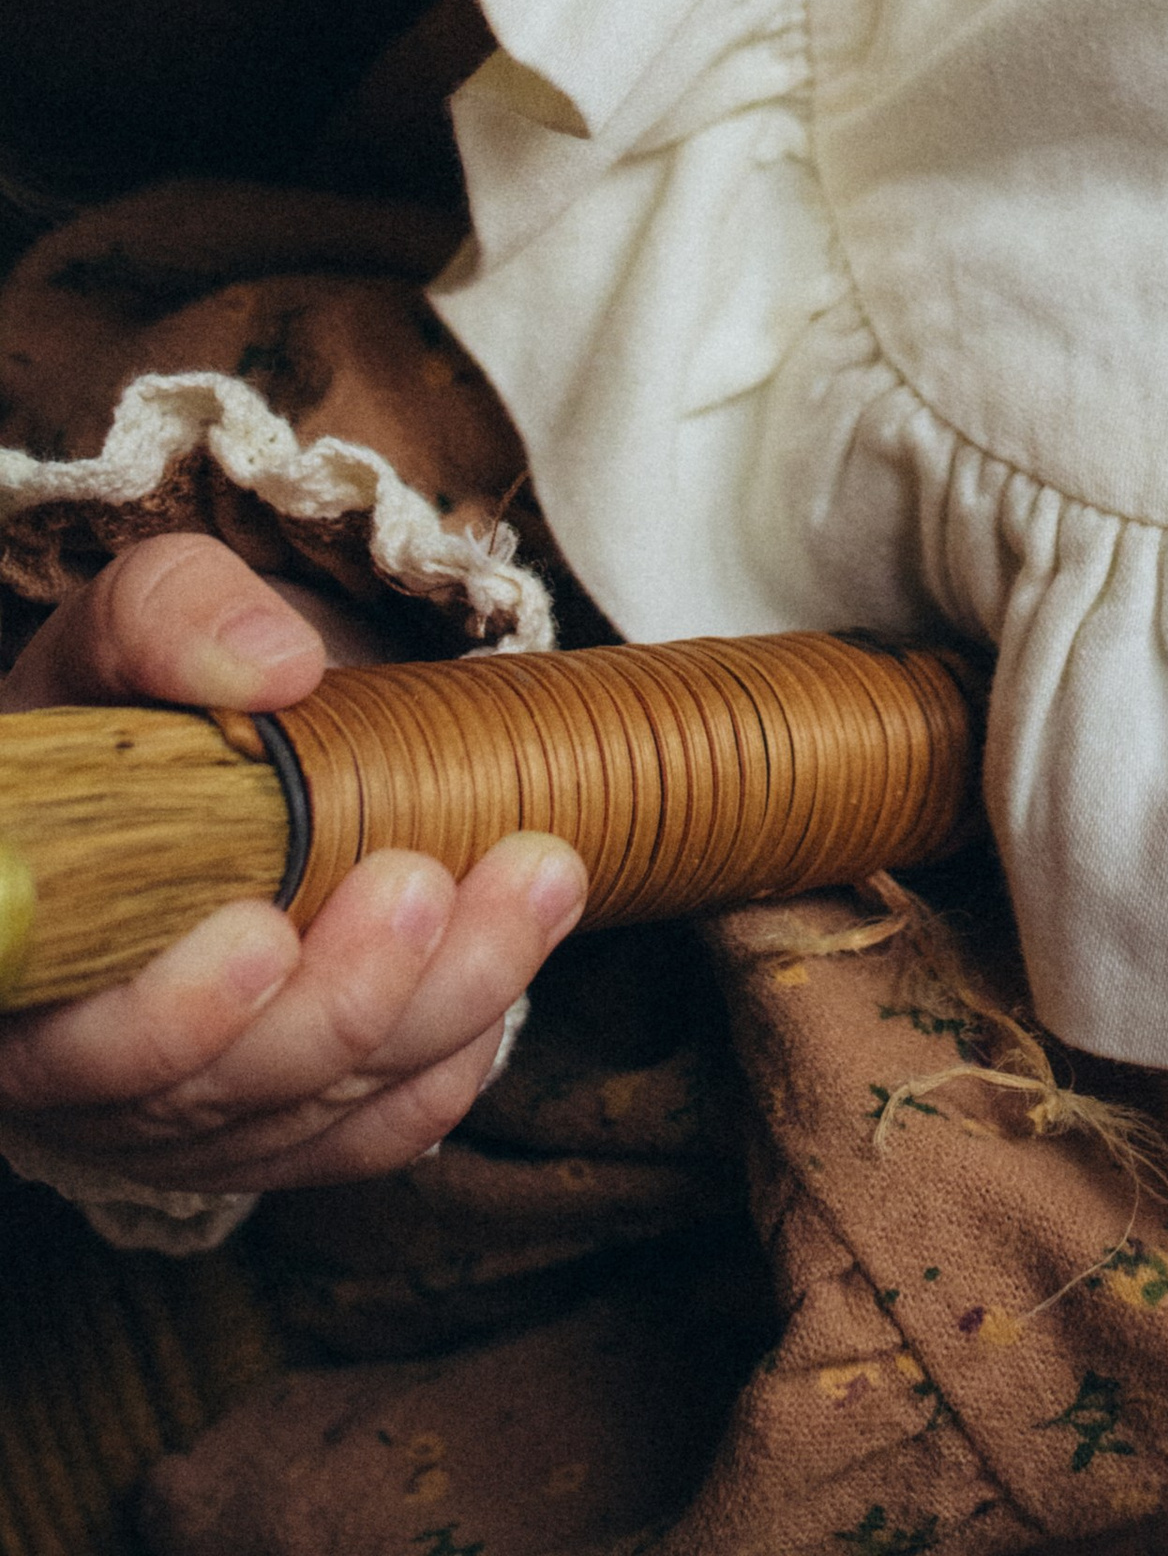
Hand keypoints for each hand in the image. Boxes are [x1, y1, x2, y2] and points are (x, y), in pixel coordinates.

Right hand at [0, 532, 583, 1195]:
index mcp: (27, 968)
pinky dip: (455, 1057)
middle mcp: (90, 1077)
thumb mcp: (127, 630)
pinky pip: (377, 1130)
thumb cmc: (145, 703)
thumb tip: (278, 665)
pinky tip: (517, 961)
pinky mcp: (289, 1125)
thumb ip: (170, 620)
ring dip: (440, 1006)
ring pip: (318, 1112)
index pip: (67, 1044)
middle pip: (217, 1095)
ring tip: (534, 881)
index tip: (264, 932)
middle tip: (422, 882)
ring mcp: (194, 1115)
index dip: (166, 1015)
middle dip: (339, 999)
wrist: (224, 755)